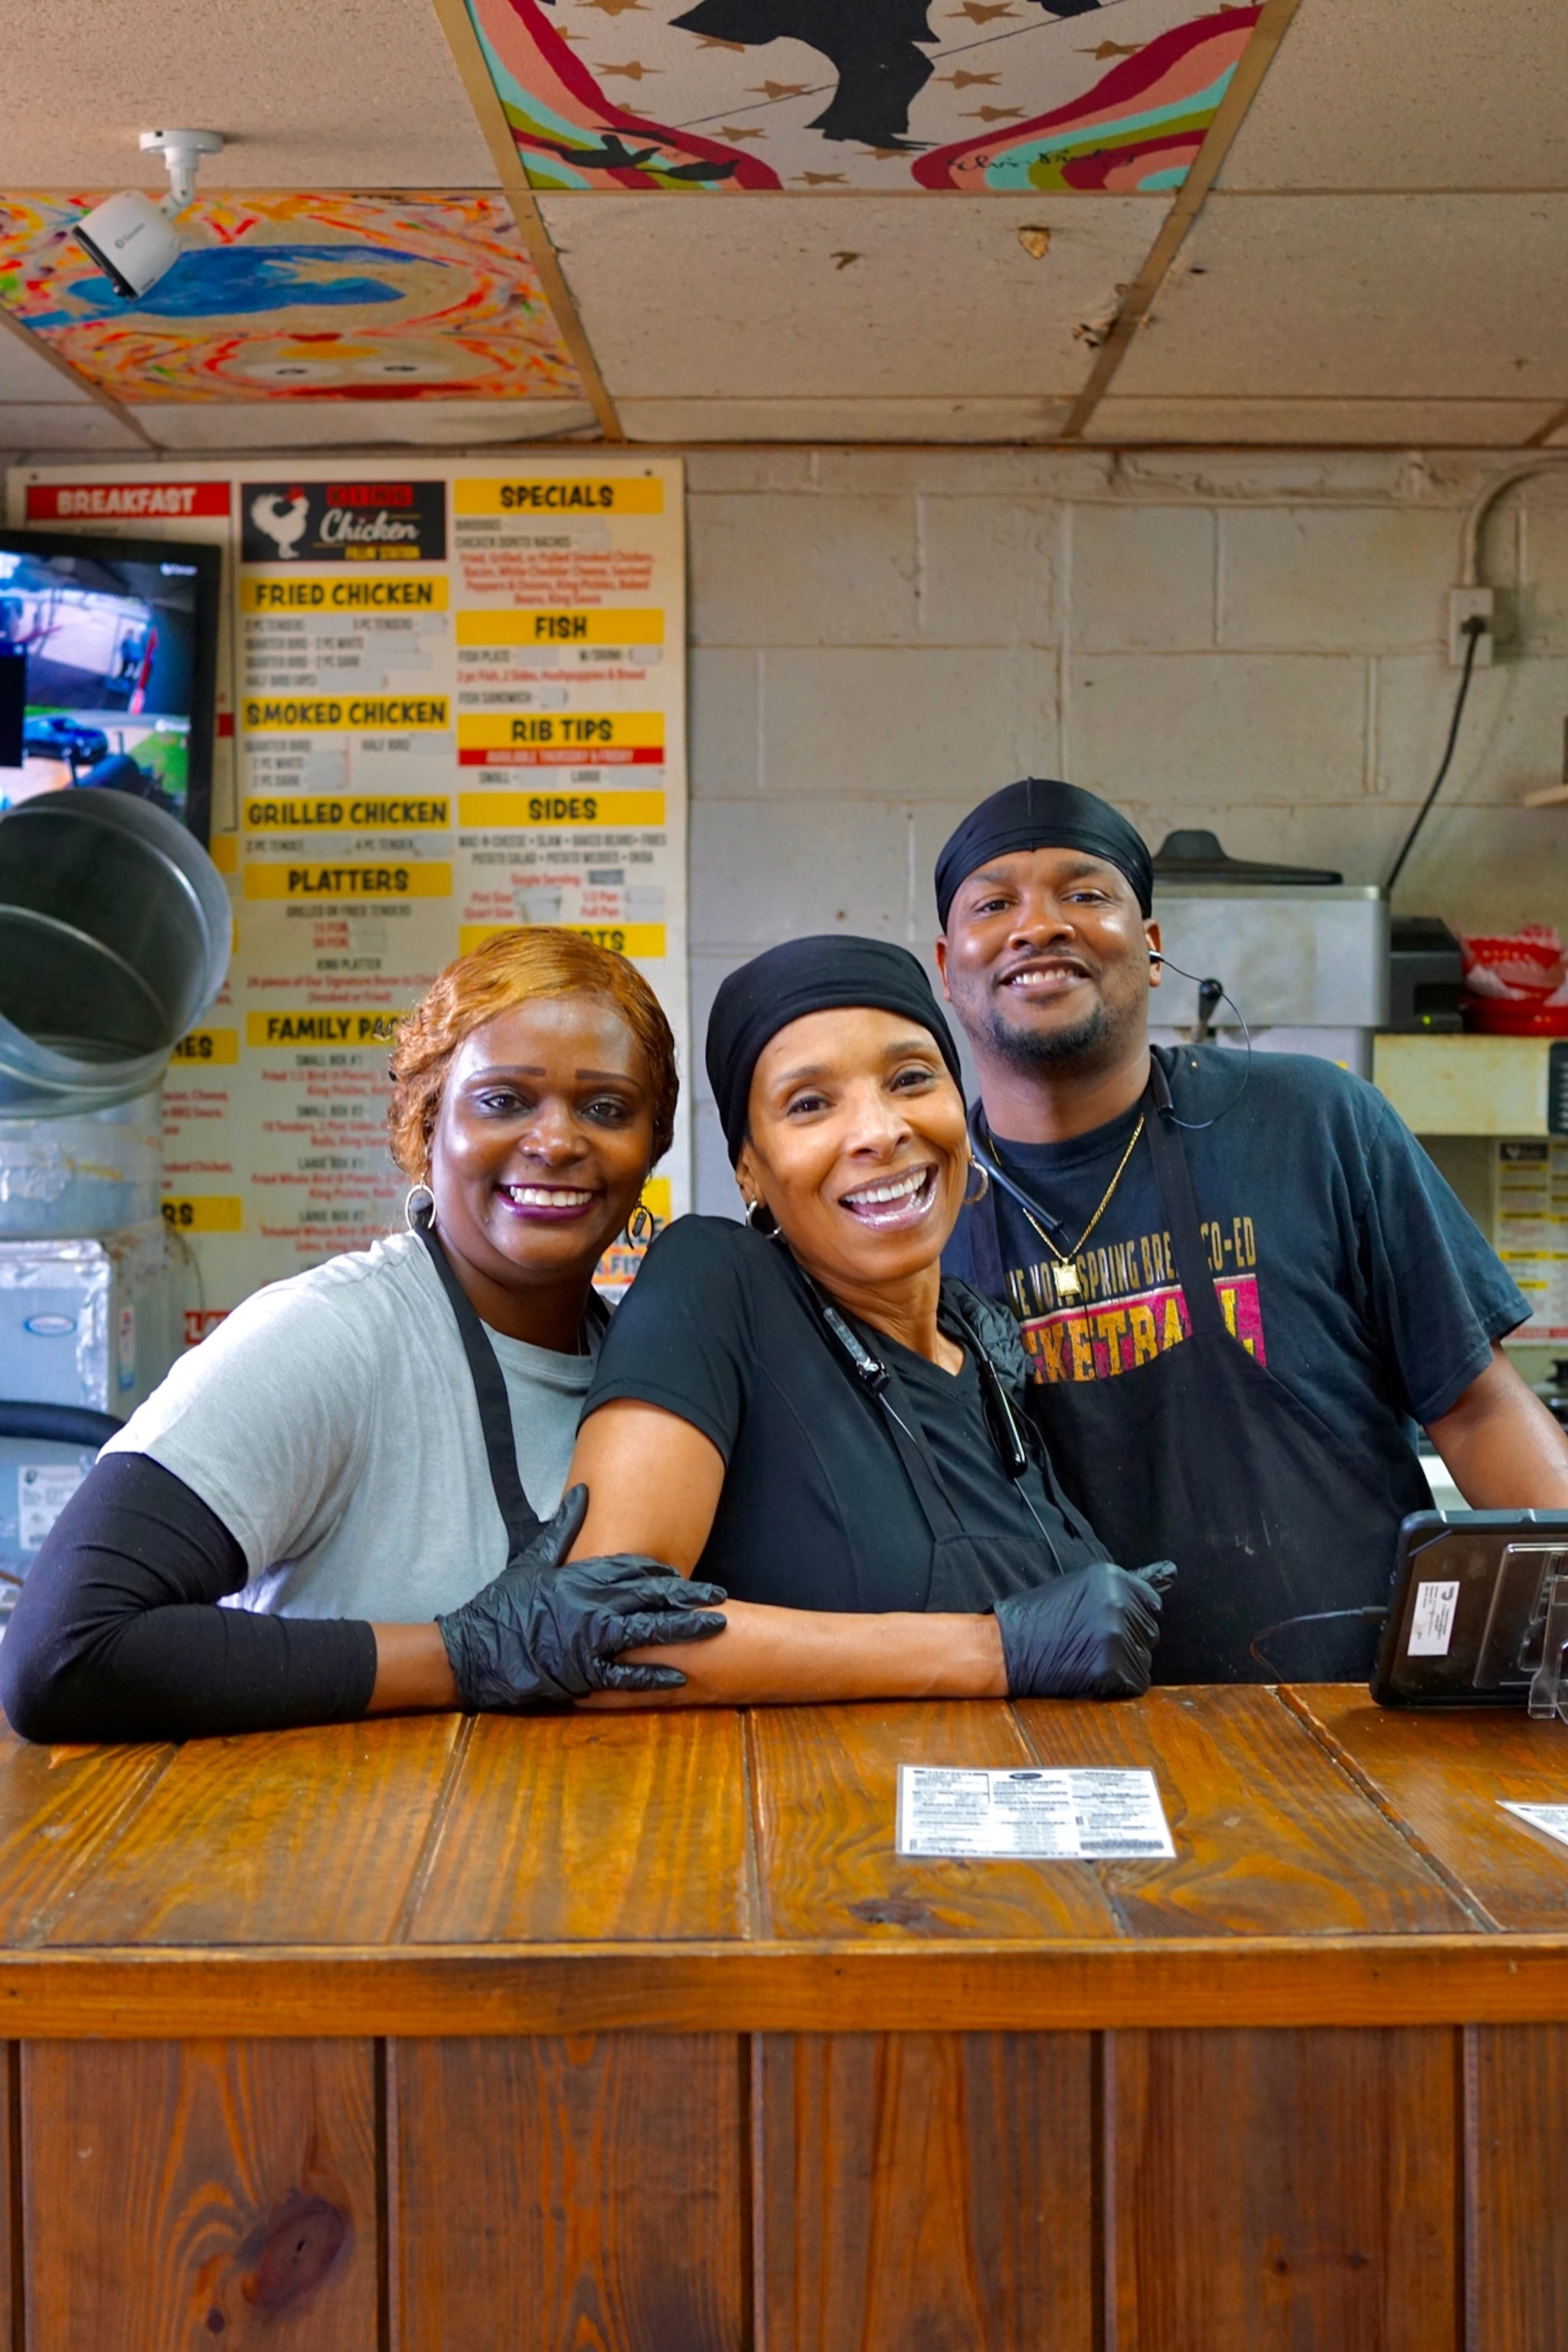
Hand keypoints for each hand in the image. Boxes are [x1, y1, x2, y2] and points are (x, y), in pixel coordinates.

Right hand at [436, 1485, 727, 1710]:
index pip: (633, 1568)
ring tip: (717, 1625)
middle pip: (652, 1596)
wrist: (473, 1650)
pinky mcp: (583, 1674)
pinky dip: (653, 1675)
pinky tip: (680, 1675)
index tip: (682, 1577)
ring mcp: (590, 1641)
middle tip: (720, 1595)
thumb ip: (564, 1526)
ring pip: (649, 1631)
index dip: (660, 1573)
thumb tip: (583, 1490)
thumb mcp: (533, 1559)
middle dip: (689, 1596)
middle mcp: (592, 1605)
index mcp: (581, 1577)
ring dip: (686, 1628)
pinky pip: (626, 1675)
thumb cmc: (501, 1604)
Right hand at [993, 1560, 1174, 1699]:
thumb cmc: (1042, 1616)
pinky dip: (1118, 1684)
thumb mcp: (1084, 1586)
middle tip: (1091, 1641)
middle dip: (1128, 1640)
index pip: (1151, 1603)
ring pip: (1144, 1659)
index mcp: (1113, 1578)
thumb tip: (1173, 1570)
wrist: (1007, 1647)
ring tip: (1089, 1656)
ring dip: (1123, 1663)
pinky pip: (1136, 1682)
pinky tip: (1092, 1674)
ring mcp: (1115, 1637)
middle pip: (1150, 1632)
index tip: (1107, 1623)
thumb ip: (1129, 1583)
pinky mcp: (1110, 1668)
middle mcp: (1119, 1603)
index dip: (1131, 1618)